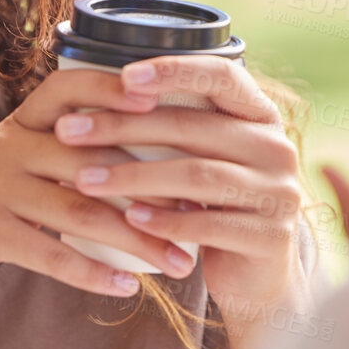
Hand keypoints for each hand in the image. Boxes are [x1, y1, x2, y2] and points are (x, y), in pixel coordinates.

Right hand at [0, 68, 198, 311]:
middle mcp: (6, 146)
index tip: (165, 100)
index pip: (69, 87)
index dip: (114, 88)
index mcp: (19, 124)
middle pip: (94, 159)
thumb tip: (150, 161)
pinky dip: (92, 272)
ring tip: (179, 262)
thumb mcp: (14, 167)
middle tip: (201, 214)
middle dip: (153, 188)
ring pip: (79, 210)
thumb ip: (65, 155)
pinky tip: (128, 287)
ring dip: (137, 240)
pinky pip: (49, 251)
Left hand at [52, 55, 306, 325]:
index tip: (123, 77)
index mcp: (261, 116)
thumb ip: (179, 127)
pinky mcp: (271, 238)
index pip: (222, 76)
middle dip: (124, 127)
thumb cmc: (216, 206)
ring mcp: (279, 194)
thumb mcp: (207, 159)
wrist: (258, 278)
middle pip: (194, 127)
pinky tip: (129, 219)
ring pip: (197, 175)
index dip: (174, 70)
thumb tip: (95, 93)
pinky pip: (209, 225)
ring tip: (84, 180)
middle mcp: (277, 148)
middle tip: (69, 132)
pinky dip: (165, 221)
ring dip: (133, 177)